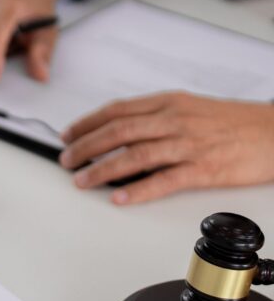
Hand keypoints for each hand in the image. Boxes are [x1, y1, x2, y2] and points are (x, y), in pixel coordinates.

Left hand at [59, 92, 273, 203]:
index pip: (117, 111)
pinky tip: (119, 197)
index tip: (68, 135)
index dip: (87, 123)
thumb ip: (156, 117)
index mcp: (169, 103)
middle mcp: (175, 120)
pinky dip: (137, 190)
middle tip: (66, 160)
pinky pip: (164, 180)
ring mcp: (188, 145)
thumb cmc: (233, 122)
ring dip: (102, 169)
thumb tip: (119, 132)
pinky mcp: (203, 169)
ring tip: (82, 180)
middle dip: (86, 147)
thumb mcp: (190, 108)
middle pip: (118, 131)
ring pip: (135, 155)